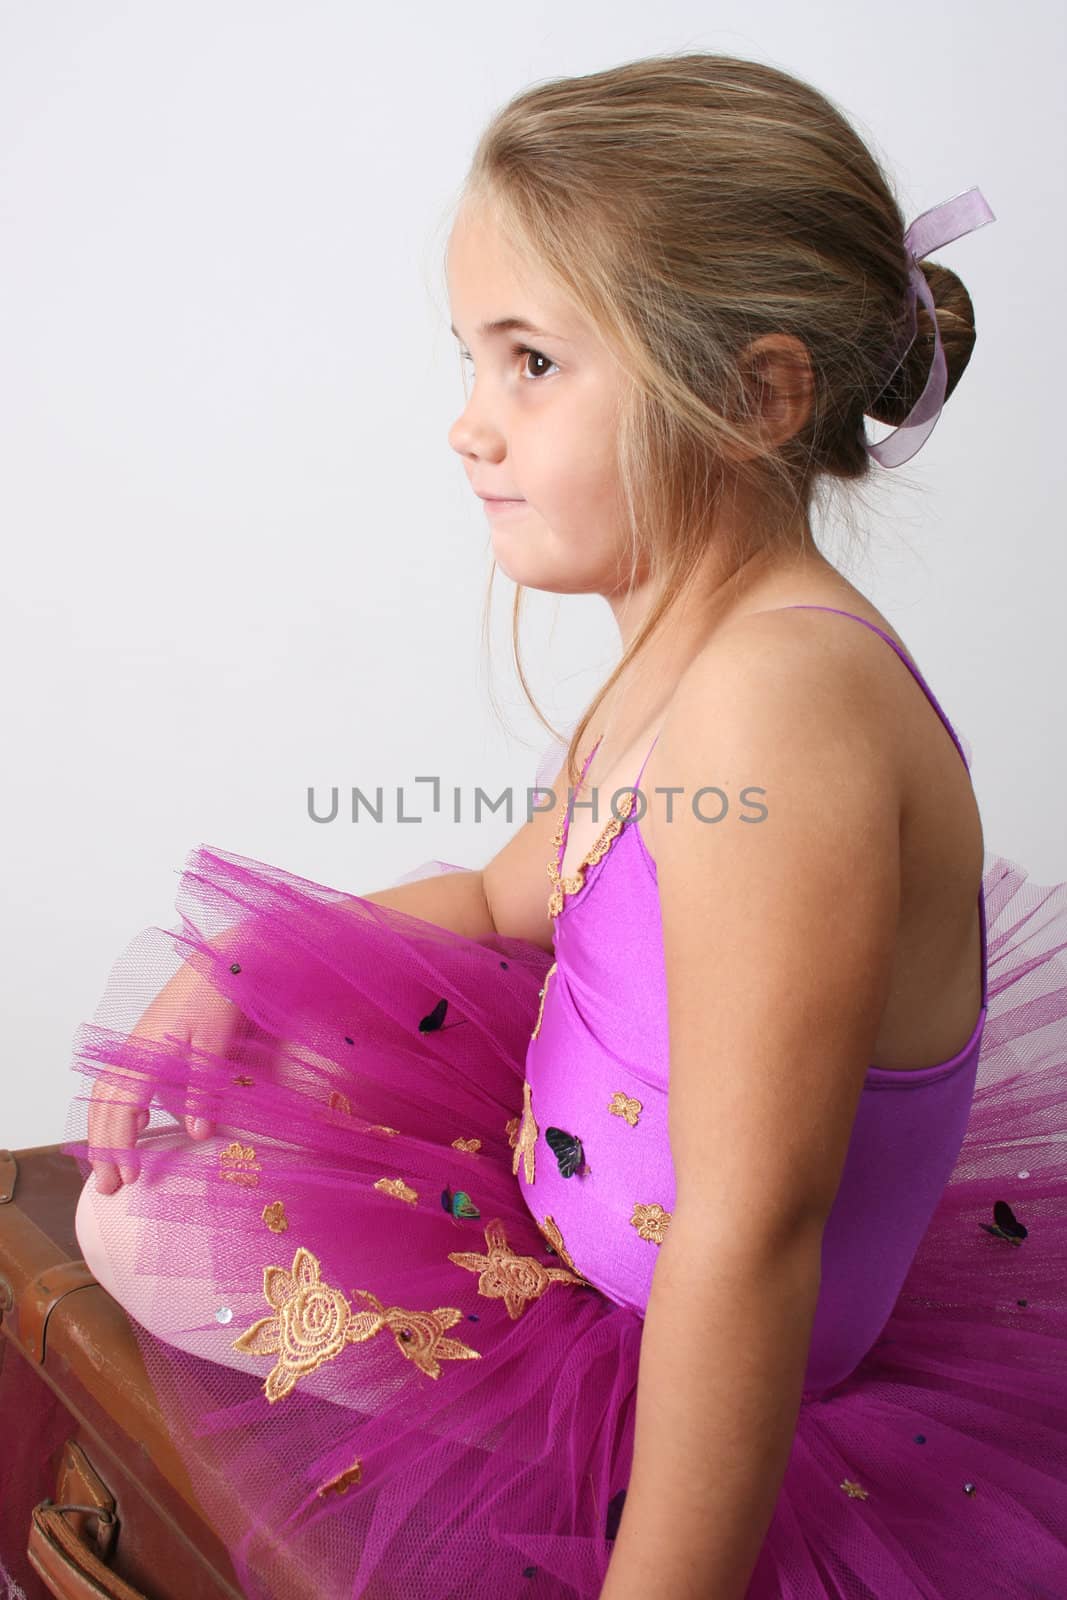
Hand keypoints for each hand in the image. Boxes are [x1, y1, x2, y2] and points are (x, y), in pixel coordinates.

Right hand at [88, 951, 243, 1194]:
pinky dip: (118, 1107)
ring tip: (110, 1164)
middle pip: (104, 1106)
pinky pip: (121, 1081)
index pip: (121, 1109)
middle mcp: (133, 1051)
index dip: (120, 1146)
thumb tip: (197, 1135)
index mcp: (146, 1053)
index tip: (125, 1177)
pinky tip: (134, 1124)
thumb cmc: (223, 994)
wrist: (224, 958)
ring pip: (107, 1095)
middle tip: (108, 1187)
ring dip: (105, 1130)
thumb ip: (203, 1090)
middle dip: (103, 1148)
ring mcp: (137, 1045)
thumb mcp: (217, 1044)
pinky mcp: (147, 1041)